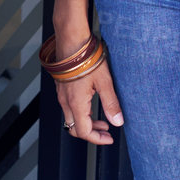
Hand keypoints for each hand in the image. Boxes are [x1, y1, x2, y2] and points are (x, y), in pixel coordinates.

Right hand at [53, 29, 123, 145]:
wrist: (72, 40)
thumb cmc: (87, 59)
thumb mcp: (104, 82)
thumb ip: (111, 103)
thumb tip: (118, 122)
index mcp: (76, 103)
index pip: (84, 132)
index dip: (97, 139)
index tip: (109, 138)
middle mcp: (65, 102)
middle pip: (74, 128)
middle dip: (91, 133)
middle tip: (106, 131)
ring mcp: (61, 95)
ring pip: (70, 118)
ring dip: (86, 122)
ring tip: (102, 119)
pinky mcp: (61, 87)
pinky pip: (68, 107)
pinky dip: (80, 112)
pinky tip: (91, 104)